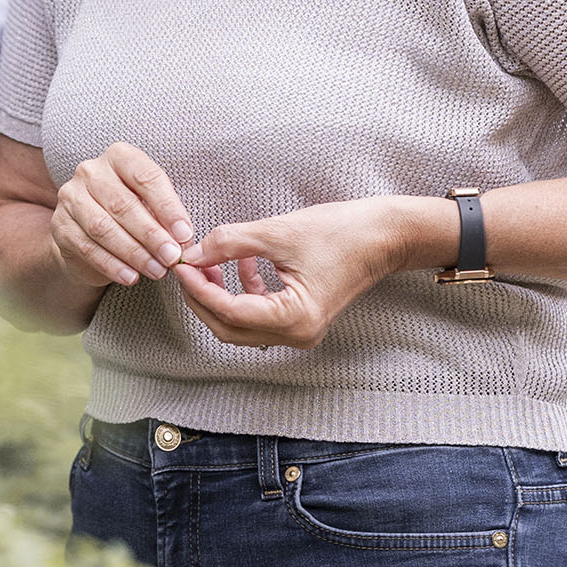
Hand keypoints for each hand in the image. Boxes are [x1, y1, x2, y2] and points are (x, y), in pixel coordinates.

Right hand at [49, 143, 196, 297]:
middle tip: (172, 257)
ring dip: (134, 253)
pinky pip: (87, 248)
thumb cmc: (131, 215)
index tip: (184, 234)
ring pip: (104, 228)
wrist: (91, 235)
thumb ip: (164, 217)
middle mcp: (90, 171)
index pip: (145, 177)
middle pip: (123, 204)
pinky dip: (112, 265)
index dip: (167, 207)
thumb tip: (182, 240)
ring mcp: (70, 197)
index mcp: (119, 156)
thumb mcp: (151, 206)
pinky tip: (132, 277)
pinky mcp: (59, 225)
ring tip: (157, 271)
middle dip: (151, 235)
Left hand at [175, 198, 419, 350]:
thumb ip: (230, 243)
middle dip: (203, 297)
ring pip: (242, 324)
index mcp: (295, 319)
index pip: (229, 311)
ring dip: (220, 295)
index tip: (181, 265)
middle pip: (230, 327)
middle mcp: (298, 334)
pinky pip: (260, 315)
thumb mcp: (277, 232)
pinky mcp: (302, 319)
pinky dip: (243, 293)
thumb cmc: (342, 232)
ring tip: (209, 262)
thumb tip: (194, 253)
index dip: (199, 288)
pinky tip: (240, 265)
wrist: (385, 235)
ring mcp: (301, 331)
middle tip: (187, 268)